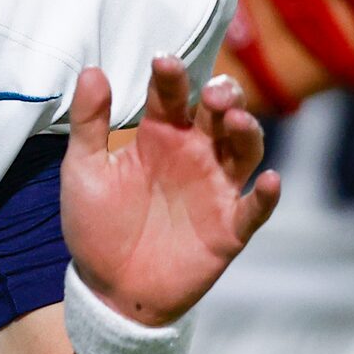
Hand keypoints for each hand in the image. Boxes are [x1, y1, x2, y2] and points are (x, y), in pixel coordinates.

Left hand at [60, 59, 278, 328]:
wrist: (109, 291)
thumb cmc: (96, 226)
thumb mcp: (83, 171)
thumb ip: (89, 123)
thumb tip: (91, 71)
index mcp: (160, 135)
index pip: (171, 95)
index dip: (171, 76)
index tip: (164, 62)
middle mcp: (195, 154)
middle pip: (220, 114)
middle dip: (224, 97)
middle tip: (215, 94)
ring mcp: (216, 189)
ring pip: (246, 150)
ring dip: (247, 132)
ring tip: (236, 122)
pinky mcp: (229, 229)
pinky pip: (255, 209)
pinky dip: (267, 196)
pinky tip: (270, 181)